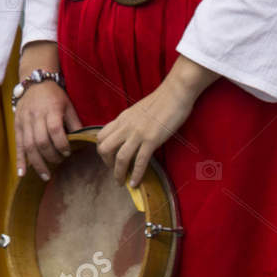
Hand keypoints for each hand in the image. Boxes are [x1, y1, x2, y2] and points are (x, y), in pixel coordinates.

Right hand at [14, 81, 80, 179]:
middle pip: (41, 141)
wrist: (35, 82)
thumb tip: (84, 142)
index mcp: (51, 110)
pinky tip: (22, 174)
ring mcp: (24, 121)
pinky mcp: (17, 126)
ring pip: (29, 146)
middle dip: (51, 156)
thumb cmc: (55, 95)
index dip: (62, 144)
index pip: (55, 130)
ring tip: (46, 176)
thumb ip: (74, 123)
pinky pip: (18, 145)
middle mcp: (36, 116)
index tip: (68, 152)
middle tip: (60, 161)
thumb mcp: (68, 105)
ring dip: (37, 163)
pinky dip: (19, 160)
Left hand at [95, 58, 211, 187]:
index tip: (110, 159)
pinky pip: (140, 161)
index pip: (101, 136)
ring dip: (119, 173)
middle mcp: (126, 126)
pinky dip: (136, 174)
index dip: (102, 150)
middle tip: (115, 170)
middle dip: (106, 163)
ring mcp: (138, 133)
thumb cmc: (161, 100)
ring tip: (121, 182)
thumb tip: (129, 135)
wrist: (175, 93)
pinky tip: (135, 183)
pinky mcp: (152, 140)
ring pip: (120, 157)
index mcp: (122, 118)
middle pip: (104, 148)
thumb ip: (130, 122)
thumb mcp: (138, 110)